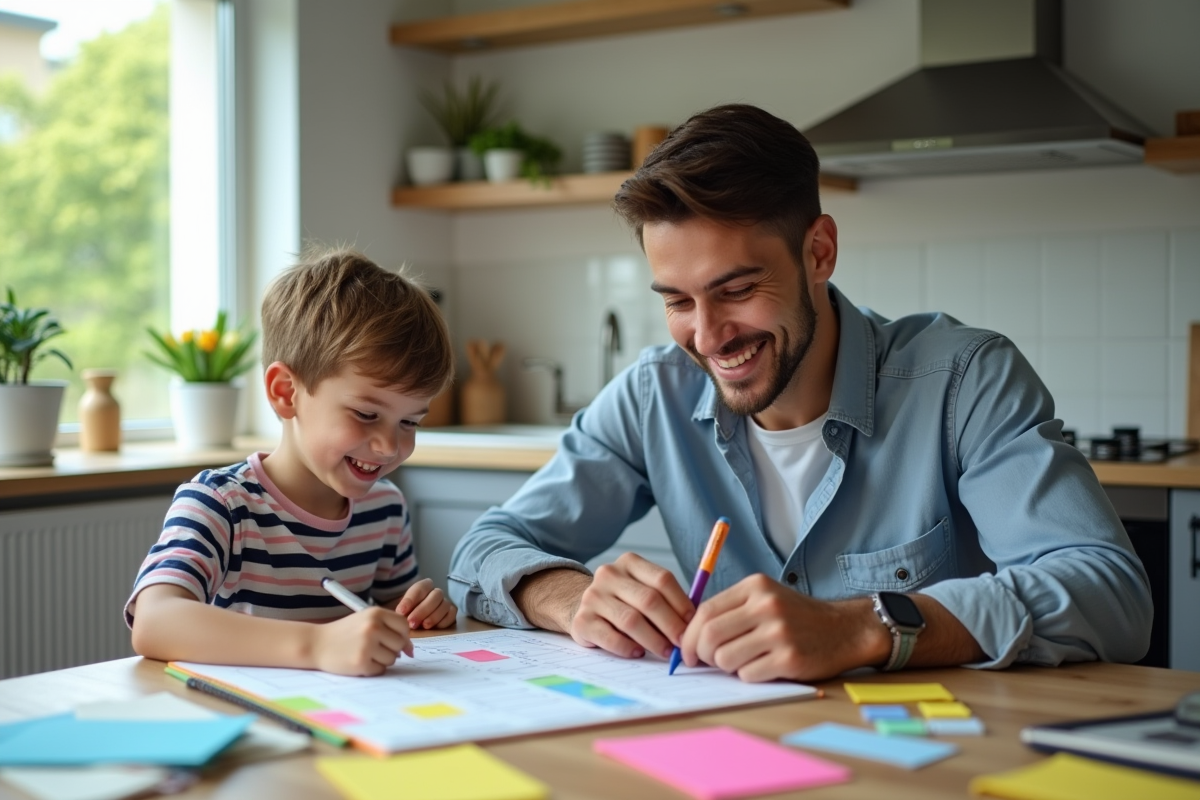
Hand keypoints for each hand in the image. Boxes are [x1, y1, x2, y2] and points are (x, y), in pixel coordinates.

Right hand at [311, 607, 412, 675]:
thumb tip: (410, 650)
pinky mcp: (361, 662)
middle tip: (373, 648)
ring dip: (381, 660)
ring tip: (364, 653)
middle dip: (391, 649)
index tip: (393, 640)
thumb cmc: (344, 633)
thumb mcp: (366, 621)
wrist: (316, 643)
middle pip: (400, 644)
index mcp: (376, 613)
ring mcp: (367, 645)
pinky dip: (372, 669)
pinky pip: (380, 670)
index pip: (404, 625)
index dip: (402, 635)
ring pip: (392, 659)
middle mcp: (373, 627)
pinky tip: (358, 661)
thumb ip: (389, 629)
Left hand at [395, 578, 457, 629]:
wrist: (411, 624)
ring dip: (434, 616)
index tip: (400, 612)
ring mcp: (445, 603)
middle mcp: (436, 593)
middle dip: (422, 610)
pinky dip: (444, 621)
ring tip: (424, 626)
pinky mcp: (451, 614)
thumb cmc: (405, 615)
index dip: (410, 599)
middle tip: (411, 622)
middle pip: (435, 595)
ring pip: (445, 605)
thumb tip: (398, 615)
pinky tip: (435, 628)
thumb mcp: (399, 610)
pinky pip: (452, 615)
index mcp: (423, 587)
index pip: (420, 588)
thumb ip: (400, 610)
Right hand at [570, 552, 693, 659]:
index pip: (662, 579)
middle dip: (671, 625)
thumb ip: (666, 601)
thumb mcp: (642, 590)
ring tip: (666, 652)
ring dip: (654, 640)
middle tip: (683, 644)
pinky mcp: (582, 620)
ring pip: (631, 620)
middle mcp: (609, 574)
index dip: (682, 604)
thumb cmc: (623, 602)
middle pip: (649, 600)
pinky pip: (610, 637)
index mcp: (629, 562)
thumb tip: (694, 624)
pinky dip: (628, 648)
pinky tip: (638, 653)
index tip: (694, 624)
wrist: (580, 608)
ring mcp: (592, 596)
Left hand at [679, 573, 881, 682]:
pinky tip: (762, 667)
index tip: (686, 650)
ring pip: (725, 658)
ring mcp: (779, 632)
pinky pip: (748, 674)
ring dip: (725, 667)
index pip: (705, 611)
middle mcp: (766, 606)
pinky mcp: (790, 659)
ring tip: (741, 662)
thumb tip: (690, 634)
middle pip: (710, 635)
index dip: (689, 635)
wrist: (845, 630)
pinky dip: (747, 675)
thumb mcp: (765, 598)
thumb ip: (731, 610)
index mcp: (755, 587)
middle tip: (704, 663)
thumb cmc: (798, 617)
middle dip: (700, 654)